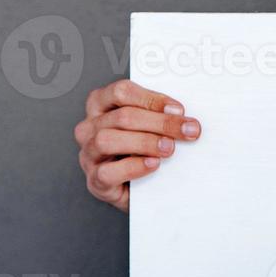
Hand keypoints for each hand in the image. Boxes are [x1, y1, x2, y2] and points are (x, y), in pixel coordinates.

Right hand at [74, 79, 200, 212]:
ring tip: (169, 148)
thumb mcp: (147, 124)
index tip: (178, 110)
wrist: (134, 184)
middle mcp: (89, 127)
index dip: (153, 99)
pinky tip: (152, 164)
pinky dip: (133, 167)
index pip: (122, 92)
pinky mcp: (94, 180)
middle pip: (122, 117)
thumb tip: (183, 117)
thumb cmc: (139, 147)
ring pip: (108, 140)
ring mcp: (88, 154)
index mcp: (101, 104)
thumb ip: (158, 114)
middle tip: (187, 130)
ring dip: (145, 142)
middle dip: (160, 123)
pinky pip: (107, 172)